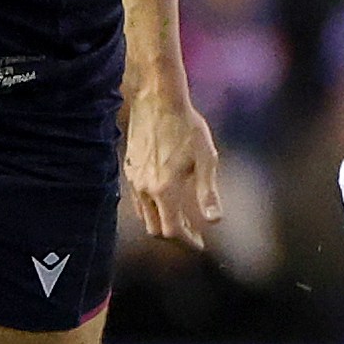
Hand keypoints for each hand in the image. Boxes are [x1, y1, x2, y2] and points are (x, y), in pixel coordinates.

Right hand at [125, 90, 222, 248]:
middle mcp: (144, 189)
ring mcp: (133, 179)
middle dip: (174, 235)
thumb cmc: (186, 127)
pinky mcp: (129, 168)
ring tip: (180, 218)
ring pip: (144, 215)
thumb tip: (214, 222)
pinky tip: (165, 198)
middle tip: (192, 233)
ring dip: (161, 222)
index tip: (201, 243)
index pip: (171, 230)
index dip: (188, 241)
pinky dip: (151, 208)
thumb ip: (208, 193)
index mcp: (164, 189)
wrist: (158, 100)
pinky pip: (137, 200)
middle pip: (155, 228)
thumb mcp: (205, 159)